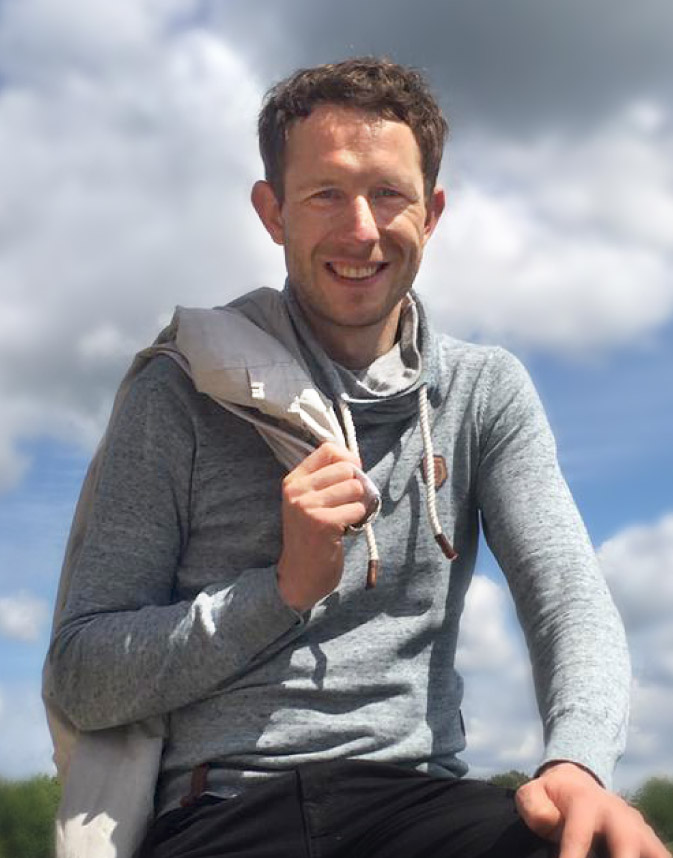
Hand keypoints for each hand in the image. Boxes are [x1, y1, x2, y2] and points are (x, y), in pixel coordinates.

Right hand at [277, 442, 367, 611]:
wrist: (301, 575)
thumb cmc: (311, 536)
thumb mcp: (308, 501)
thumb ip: (325, 480)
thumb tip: (355, 460)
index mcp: (293, 480)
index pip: (328, 449)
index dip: (348, 459)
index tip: (352, 476)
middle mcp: (297, 491)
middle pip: (345, 469)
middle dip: (355, 486)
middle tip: (347, 505)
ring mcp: (307, 506)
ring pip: (354, 487)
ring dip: (357, 504)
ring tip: (344, 518)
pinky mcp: (322, 523)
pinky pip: (357, 509)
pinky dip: (358, 520)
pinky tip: (344, 530)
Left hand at [516, 762, 670, 857]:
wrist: (576, 783)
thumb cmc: (551, 796)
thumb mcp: (533, 793)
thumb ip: (534, 806)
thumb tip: (550, 822)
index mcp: (584, 801)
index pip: (578, 834)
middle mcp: (616, 813)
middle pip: (626, 843)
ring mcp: (636, 826)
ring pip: (651, 849)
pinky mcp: (648, 838)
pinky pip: (660, 854)